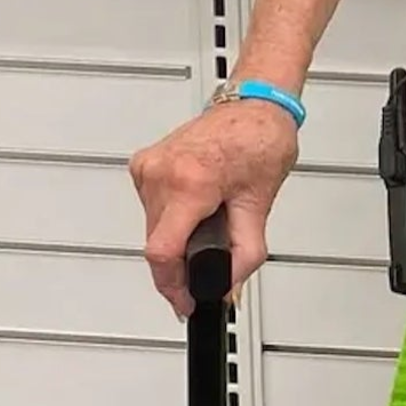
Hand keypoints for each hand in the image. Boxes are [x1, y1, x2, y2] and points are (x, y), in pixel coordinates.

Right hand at [129, 98, 299, 316]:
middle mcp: (160, 173)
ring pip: (154, 228)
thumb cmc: (262, 138)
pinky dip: (173, 216)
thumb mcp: (261, 202)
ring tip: (211, 216)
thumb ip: (245, 253)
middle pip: (159, 244)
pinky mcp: (143, 165)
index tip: (186, 302)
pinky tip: (197, 202)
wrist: (256, 103)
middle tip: (214, 253)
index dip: (174, 286)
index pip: (163, 253)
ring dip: (179, 237)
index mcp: (189, 182)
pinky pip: (151, 208)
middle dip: (185, 261)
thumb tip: (227, 286)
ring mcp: (148, 167)